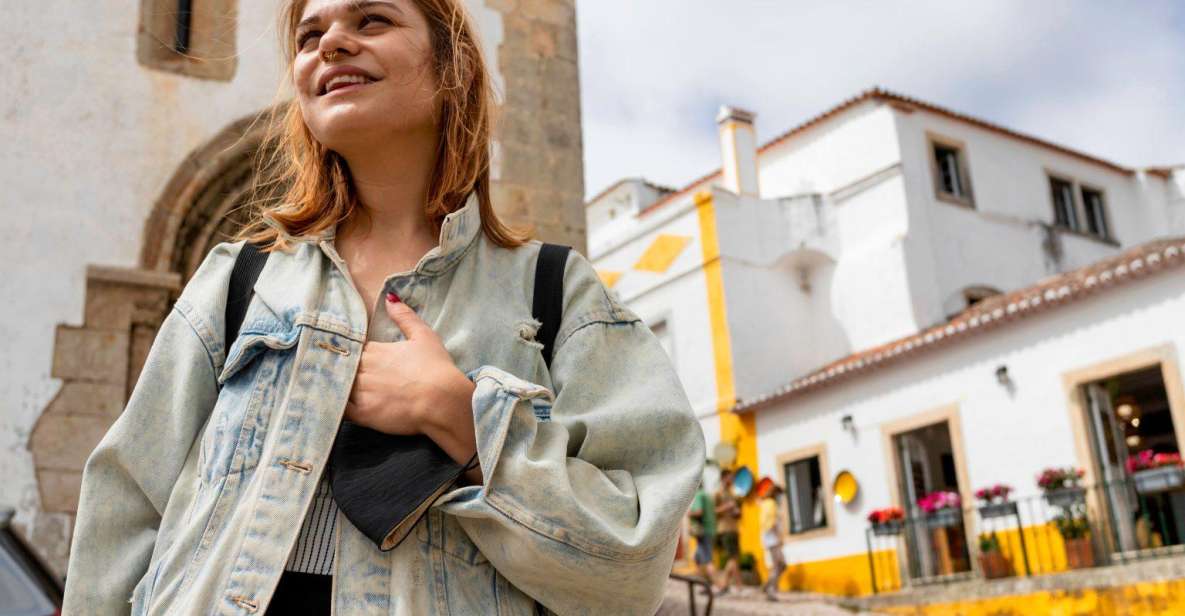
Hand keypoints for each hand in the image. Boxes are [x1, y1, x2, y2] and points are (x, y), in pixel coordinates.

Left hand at [344, 292, 480, 481]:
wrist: (442, 401)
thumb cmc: (436, 368)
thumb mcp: (424, 336)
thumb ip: (404, 316)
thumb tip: (390, 297)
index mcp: (374, 350)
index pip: (351, 348)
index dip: (348, 351)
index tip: (346, 354)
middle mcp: (363, 369)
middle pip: (341, 366)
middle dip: (339, 368)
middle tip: (330, 371)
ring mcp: (361, 392)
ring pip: (338, 386)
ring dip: (335, 386)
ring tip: (330, 388)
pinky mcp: (363, 414)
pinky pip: (340, 410)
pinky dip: (335, 407)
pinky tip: (333, 407)